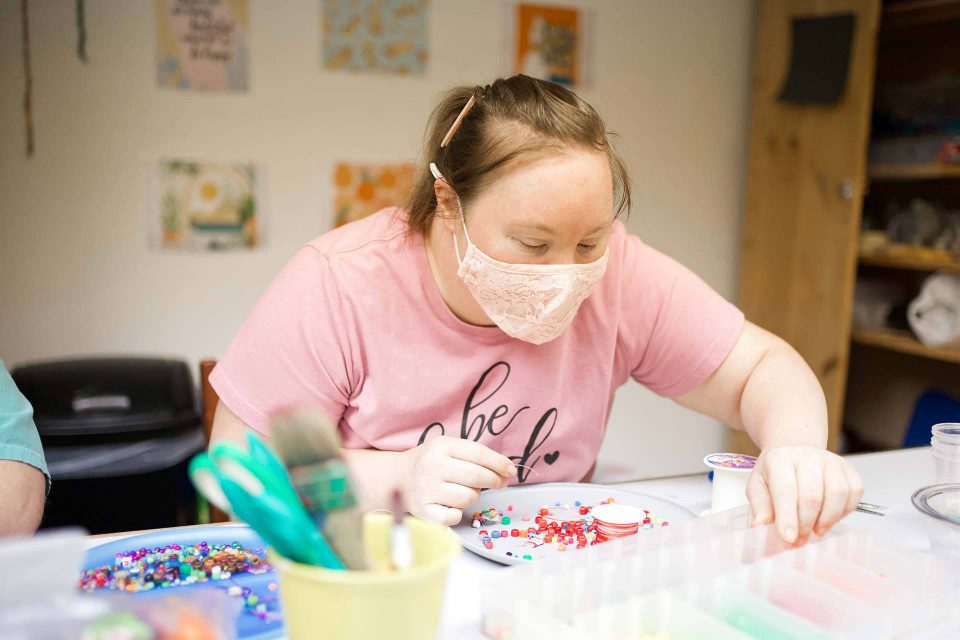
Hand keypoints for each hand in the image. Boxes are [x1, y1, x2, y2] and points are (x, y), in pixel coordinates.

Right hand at [397, 436, 516, 525]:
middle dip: (495, 480)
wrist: (397, 478)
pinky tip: (452, 503)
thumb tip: (506, 472)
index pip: (479, 454)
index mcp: (441, 446)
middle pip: (477, 476)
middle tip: (499, 482)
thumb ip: (475, 456)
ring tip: (464, 489)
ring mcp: (426, 490)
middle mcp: (432, 467)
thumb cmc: (430, 462)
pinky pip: (455, 516)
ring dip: (473, 495)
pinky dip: (458, 512)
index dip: (500, 463)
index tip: (511, 470)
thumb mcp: (448, 448)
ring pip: (469, 497)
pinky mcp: (424, 511)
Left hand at [746, 445, 863, 544]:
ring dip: (827, 519)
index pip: (786, 490)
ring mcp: (831, 461)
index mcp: (780, 460)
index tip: (788, 538)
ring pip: (837, 494)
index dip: (788, 517)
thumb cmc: (775, 472)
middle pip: (812, 496)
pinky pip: (854, 493)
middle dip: (806, 524)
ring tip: (815, 530)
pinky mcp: (849, 469)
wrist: (794, 452)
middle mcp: (808, 457)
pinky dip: (844, 512)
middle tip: (800, 540)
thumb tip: (760, 526)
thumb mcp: (758, 486)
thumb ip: (760, 506)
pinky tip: (829, 517)